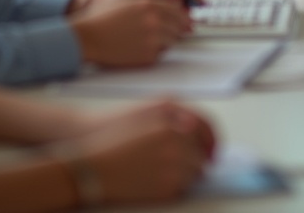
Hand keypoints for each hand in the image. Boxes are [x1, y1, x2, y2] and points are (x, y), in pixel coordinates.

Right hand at [61, 100, 216, 204]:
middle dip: (197, 158)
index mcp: (172, 120)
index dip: (211, 140)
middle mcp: (177, 141)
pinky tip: (156, 181)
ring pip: (196, 172)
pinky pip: (184, 188)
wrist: (91, 165)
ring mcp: (174, 165)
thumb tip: (195, 126)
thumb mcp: (145, 115)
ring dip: (188, 173)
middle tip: (185, 163)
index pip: (206, 128)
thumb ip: (175, 116)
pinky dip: (176, 186)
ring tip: (164, 172)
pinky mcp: (168, 188)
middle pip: (202, 152)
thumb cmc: (113, 137)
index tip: (212, 149)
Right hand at [68, 0, 192, 68]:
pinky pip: (161, 54)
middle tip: (170, 30)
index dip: (182, 16)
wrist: (87, 37)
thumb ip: (152, 3)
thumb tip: (172, 8)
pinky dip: (155, 52)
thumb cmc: (101, 18)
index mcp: (149, 4)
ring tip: (146, 39)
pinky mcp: (148, 56)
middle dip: (176, 28)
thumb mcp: (129, 0)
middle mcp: (154, 20)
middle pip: (179, 26)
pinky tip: (139, 48)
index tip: (185, 20)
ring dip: (165, 40)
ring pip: (172, 40)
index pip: (178, 10)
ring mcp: (152, 39)